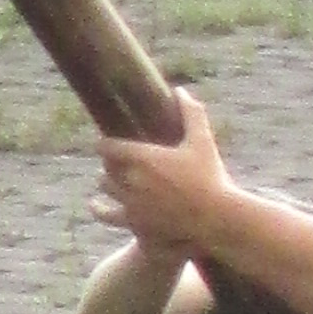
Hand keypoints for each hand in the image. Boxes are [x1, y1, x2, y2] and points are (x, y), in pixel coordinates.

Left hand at [93, 88, 230, 249]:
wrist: (216, 218)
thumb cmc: (211, 178)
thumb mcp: (203, 141)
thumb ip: (191, 113)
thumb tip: (180, 90)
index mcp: (144, 156)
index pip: (108, 146)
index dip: (106, 144)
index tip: (108, 143)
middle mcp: (132, 179)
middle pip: (107, 166)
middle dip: (112, 163)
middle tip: (119, 162)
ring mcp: (131, 202)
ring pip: (105, 187)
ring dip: (108, 182)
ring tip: (115, 181)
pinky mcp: (134, 223)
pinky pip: (105, 214)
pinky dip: (99, 209)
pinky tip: (96, 205)